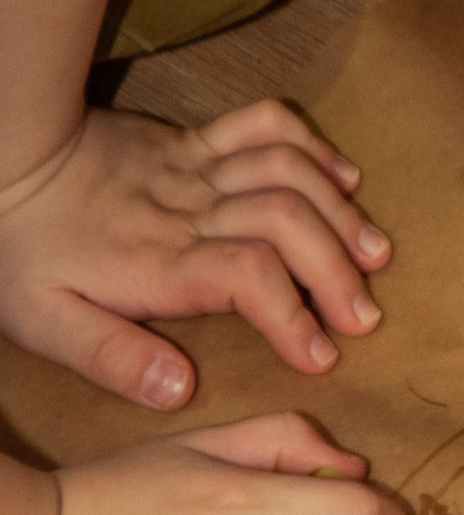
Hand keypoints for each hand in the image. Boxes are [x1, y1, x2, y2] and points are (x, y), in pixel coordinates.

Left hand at [0, 101, 389, 409]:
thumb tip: (182, 389)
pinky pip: (265, 125)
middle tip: (365, 317)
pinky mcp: (195, 140)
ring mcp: (196, 168)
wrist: (5, 156)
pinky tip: (344, 179)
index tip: (322, 358)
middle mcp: (189, 210)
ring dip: (339, 212)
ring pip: (288, 173)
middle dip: (336, 270)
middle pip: (286, 223)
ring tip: (374, 255)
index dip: (294, 316)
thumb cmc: (22, 248)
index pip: (247, 277)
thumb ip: (113, 359)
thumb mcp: (44, 321)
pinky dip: (314, 147)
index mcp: (159, 261)